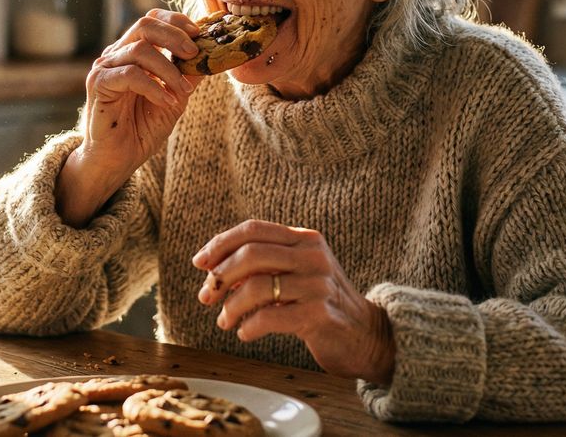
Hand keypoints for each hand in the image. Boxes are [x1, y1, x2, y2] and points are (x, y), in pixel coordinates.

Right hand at [56, 9, 202, 225]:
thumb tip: (211, 56)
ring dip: (168, 69)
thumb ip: (187, 77)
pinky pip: (129, 74)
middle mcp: (117, 55)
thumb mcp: (174, 99)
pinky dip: (153, 86)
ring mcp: (105, 68)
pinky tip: (166, 101)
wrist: (117, 160)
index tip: (199, 35)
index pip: (152, 21)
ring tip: (183, 92)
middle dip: (174, 35)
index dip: (176, 21)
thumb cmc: (141, 130)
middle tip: (194, 54)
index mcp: (133, 53)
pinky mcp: (98, 84)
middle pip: (144, 24)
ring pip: (139, 49)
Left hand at [192, 220, 395, 383]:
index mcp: (305, 239)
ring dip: (231, 307)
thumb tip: (212, 270)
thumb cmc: (320, 303)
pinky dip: (249, 326)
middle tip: (206, 297)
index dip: (220, 243)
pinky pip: (269, 317)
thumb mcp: (296, 273)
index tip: (200, 262)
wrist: (366, 335)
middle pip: (251, 254)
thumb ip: (263, 266)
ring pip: (257, 287)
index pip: (253, 229)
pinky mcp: (319, 314)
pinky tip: (245, 333)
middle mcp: (313, 256)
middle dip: (219, 276)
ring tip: (225, 321)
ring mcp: (318, 284)